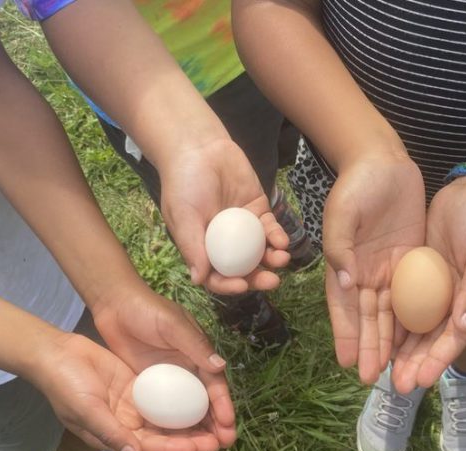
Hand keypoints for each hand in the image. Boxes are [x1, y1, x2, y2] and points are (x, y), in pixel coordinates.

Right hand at [32, 332, 226, 450]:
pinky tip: (203, 395)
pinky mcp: (136, 384)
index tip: (205, 447)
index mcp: (116, 436)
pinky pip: (163, 394)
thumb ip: (111, 432)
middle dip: (193, 438)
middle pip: (167, 435)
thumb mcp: (87, 410)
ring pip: (168, 416)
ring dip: (192, 420)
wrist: (54, 354)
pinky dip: (181, 397)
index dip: (180, 447)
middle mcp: (128, 424)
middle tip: (223, 438)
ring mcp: (133, 404)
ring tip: (220, 421)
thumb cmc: (65, 386)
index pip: (154, 446)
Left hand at [90, 282, 235, 448]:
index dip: (223, 405)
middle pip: (205, 401)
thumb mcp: (173, 325)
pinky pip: (164, 408)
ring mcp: (169, 378)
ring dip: (197, 428)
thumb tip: (221, 366)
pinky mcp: (150, 383)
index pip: (215, 385)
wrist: (115, 305)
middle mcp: (188, 369)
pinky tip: (175, 440)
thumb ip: (195, 346)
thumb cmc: (147, 310)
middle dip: (216, 423)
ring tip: (206, 449)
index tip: (229, 425)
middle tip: (224, 445)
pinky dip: (173, 424)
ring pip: (187, 409)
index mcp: (199, 354)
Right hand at [159, 139, 290, 293]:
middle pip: (244, 269)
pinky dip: (278, 237)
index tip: (242, 286)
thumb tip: (199, 280)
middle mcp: (224, 244)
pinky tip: (282, 241)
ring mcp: (243, 229)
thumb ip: (192, 247)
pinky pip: (270, 229)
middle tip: (272, 281)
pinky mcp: (258, 211)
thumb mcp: (183, 216)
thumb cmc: (183, 183)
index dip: (229, 285)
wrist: (199, 149)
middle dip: (258, 278)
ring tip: (281, 259)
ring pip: (261, 252)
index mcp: (203, 249)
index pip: (217, 276)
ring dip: (272, 259)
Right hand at [322, 153, 425, 383]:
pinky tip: (419, 343)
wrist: (383, 162)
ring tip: (396, 371)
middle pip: (369, 319)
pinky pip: (414, 296)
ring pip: (392, 315)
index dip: (346, 336)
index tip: (349, 364)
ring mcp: (389, 271)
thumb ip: (341, 247)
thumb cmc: (356, 185)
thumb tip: (346, 281)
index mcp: (344, 266)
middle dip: (371, 349)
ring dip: (392, 343)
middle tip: (374, 380)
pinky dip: (414, 320)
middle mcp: (365, 275)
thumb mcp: (342, 213)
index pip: (344, 309)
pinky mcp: (411, 262)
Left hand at [390, 173, 465, 393]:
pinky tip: (378, 337)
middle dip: (415, 363)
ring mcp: (437, 288)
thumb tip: (463, 327)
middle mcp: (455, 301)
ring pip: (416, 326)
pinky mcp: (420, 273)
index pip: (454, 338)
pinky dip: (394, 321)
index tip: (420, 381)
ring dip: (401, 349)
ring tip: (383, 371)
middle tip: (395, 385)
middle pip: (432, 339)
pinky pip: (405, 302)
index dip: (437, 361)